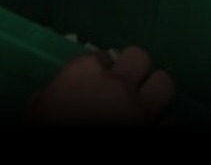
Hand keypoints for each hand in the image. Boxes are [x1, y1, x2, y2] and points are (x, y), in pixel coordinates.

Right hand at [32, 46, 175, 123]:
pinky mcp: (154, 132)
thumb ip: (47, 96)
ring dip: (156, 92)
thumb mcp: (36, 110)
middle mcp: (117, 83)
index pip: (101, 55)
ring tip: (147, 101)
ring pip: (164, 83)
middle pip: (139, 57)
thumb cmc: (48, 128)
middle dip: (134, 68)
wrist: (66, 160)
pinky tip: (157, 128)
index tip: (96, 80)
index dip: (99, 68)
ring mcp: (139, 109)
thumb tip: (45, 97)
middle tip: (126, 82)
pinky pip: (173, 122)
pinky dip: (167, 124)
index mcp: (85, 71)